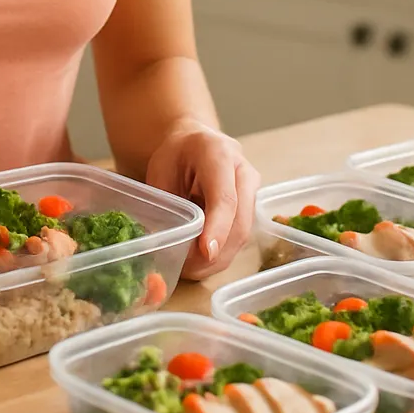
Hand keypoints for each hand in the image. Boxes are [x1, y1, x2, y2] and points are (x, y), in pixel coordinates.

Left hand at [145, 123, 259, 279]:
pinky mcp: (251, 206)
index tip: (206, 252)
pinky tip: (202, 262)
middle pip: (240, 220)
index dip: (217, 227)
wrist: (195, 142)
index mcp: (218, 153)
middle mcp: (243, 171)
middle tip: (189, 270)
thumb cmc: (175, 155)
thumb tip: (162, 242)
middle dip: (217, 252)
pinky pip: (240, 235)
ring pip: (243, 233)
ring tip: (191, 270)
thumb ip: (167, 203)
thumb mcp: (161, 171)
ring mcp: (252, 189)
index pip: (225, 197)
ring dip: (219, 257)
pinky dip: (222, 253)